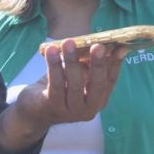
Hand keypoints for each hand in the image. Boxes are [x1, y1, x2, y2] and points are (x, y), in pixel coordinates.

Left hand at [0, 39, 125, 150]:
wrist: (35, 110)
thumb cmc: (62, 87)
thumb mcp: (79, 75)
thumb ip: (90, 63)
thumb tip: (105, 43)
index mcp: (99, 100)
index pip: (110, 81)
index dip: (115, 64)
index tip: (119, 47)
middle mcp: (89, 109)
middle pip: (97, 86)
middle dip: (98, 64)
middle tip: (98, 46)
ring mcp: (71, 111)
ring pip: (74, 84)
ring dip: (71, 61)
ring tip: (69, 42)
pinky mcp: (53, 106)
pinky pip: (56, 84)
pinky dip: (54, 66)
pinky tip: (51, 51)